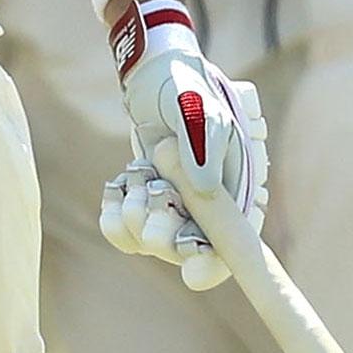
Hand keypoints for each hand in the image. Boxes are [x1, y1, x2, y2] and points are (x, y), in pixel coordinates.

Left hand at [103, 0, 267, 288]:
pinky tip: (117, 185)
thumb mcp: (200, 111)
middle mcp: (207, 213)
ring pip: (149, 242)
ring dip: (135, 211)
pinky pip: (122, 232)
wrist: (158, 77)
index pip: (234, 248)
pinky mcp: (144, 205)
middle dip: (163, 231)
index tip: (192, 276)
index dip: (215, 266)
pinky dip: (114, 213)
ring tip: (138, 172)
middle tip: (153, 193)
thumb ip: (205, 147)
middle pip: (185, 252)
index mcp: (238, 197)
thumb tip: (204, 190)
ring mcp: (174, 211)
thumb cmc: (190, 92)